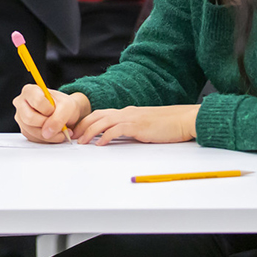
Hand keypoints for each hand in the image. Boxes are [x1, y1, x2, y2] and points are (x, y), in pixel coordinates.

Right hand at [12, 84, 90, 143]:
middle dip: (47, 124)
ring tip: (60, 131)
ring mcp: (21, 117)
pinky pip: (33, 138)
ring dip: (49, 135)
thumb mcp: (66, 107)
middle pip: (29, 118)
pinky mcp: (24, 130)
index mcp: (30, 91)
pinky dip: (46, 139)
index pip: (36, 101)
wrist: (65, 112)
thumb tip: (47, 133)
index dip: (48, 109)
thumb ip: (58, 119)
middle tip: (57, 123)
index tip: (54, 109)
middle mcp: (21, 103)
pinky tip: (53, 133)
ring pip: (31, 131)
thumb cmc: (63, 105)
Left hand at [73, 104, 200, 145]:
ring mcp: (132, 118)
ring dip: (89, 132)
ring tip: (81, 141)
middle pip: (97, 115)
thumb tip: (119, 138)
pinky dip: (105, 137)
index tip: (78, 131)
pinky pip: (116, 130)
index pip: (102, 114)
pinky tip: (99, 144)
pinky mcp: (138, 126)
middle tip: (73, 136)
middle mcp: (127, 112)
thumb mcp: (145, 126)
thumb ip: (131, 129)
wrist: (183, 120)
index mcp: (128, 112)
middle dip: (83, 125)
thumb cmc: (167, 125)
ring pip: (103, 122)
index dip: (88, 122)